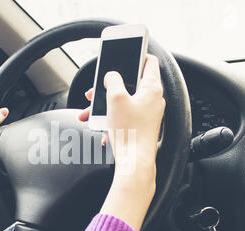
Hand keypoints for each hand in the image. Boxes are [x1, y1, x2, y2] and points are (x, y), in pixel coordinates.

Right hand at [79, 54, 165, 175]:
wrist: (134, 162)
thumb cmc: (130, 132)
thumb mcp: (115, 98)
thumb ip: (113, 80)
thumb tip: (112, 76)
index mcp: (151, 88)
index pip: (149, 61)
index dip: (136, 55)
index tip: (125, 54)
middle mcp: (153, 99)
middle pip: (130, 84)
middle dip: (110, 87)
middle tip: (97, 91)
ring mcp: (148, 113)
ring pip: (124, 102)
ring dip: (106, 106)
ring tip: (91, 114)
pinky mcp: (142, 126)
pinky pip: (125, 117)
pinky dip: (112, 119)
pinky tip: (102, 129)